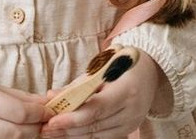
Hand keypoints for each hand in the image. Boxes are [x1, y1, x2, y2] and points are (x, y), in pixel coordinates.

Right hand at [0, 69, 53, 138]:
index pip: (21, 113)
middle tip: (43, 123)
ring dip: (22, 138)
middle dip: (35, 129)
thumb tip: (44, 104)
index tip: (49, 111)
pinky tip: (7, 134)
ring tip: (27, 129)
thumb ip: (17, 96)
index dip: (39, 114)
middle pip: (17, 134)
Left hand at [39, 51, 168, 137]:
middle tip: (44, 130)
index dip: (72, 118)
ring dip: (73, 136)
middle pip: (94, 125)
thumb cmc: (122, 65)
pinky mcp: (129, 129)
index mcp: (125, 90)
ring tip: (52, 134)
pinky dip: (84, 136)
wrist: (150, 71)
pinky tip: (69, 135)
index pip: (96, 109)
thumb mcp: (100, 68)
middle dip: (67, 130)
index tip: (52, 121)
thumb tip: (52, 96)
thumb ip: (76, 85)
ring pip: (97, 135)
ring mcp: (131, 123)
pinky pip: (103, 137)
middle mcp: (131, 110)